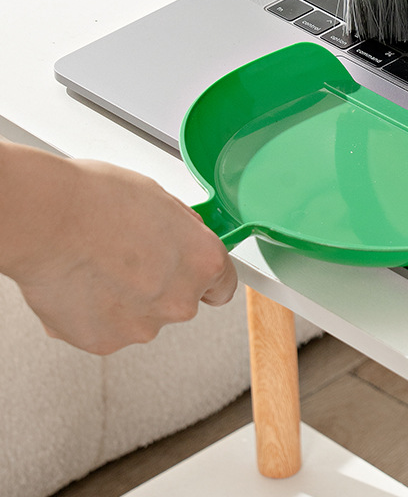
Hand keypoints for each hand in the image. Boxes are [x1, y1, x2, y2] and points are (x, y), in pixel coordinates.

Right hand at [2, 149, 236, 353]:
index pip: (223, 286)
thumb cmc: (99, 200)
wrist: (48, 220)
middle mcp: (180, 301)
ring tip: (97, 265)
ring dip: (125, 298)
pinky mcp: (104, 343)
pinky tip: (81, 283)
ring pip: (141, 316)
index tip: (192, 272)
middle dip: (159, 283)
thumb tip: (184, 236)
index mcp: (202, 262)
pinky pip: (107, 328)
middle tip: (129, 256)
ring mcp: (142, 327)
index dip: (205, 277)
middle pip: (179, 300)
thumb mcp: (161, 199)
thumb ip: (182, 230)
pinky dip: (95, 312)